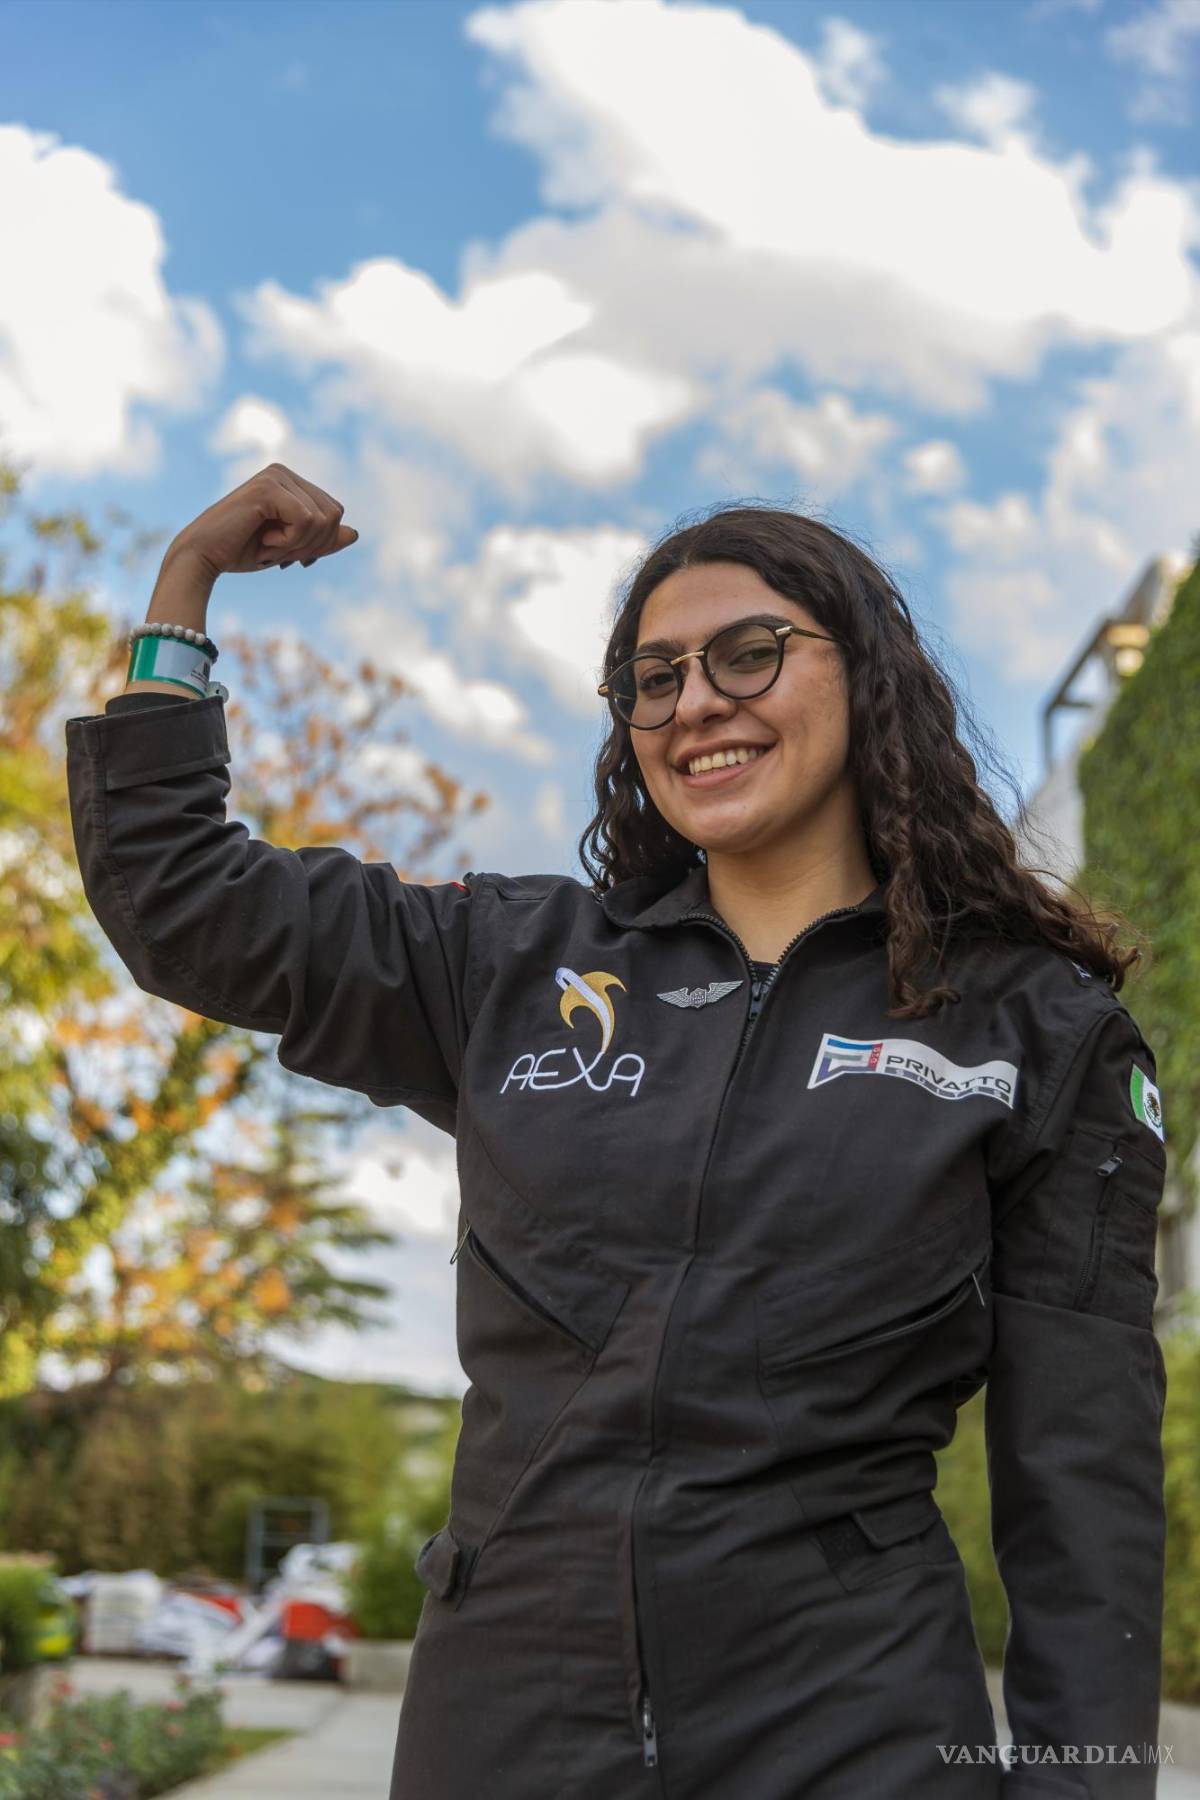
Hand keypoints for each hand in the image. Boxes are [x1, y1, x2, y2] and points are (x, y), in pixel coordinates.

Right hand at [167, 464, 359, 579]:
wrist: (203, 556)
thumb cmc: (243, 551)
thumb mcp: (292, 548)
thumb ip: (322, 541)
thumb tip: (355, 534)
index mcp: (291, 482)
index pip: (334, 513)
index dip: (320, 543)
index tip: (288, 552)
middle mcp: (284, 472)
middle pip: (334, 516)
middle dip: (312, 545)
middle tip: (277, 552)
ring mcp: (276, 476)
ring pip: (323, 520)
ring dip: (298, 545)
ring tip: (268, 545)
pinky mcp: (269, 487)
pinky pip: (307, 522)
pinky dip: (288, 542)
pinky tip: (263, 540)